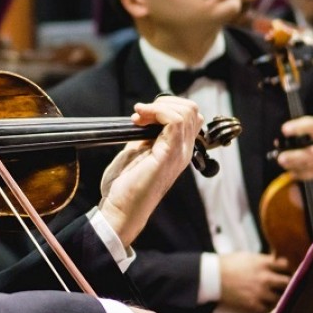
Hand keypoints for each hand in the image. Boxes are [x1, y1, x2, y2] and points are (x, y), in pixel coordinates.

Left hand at [98, 95, 202, 246]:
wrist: (120, 209)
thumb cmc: (125, 186)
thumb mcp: (136, 152)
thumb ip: (145, 136)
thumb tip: (144, 118)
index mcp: (178, 150)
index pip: (189, 116)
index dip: (165, 106)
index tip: (140, 115)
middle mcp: (184, 150)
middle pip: (192, 109)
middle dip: (164, 102)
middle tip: (140, 115)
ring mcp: (179, 153)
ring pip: (187, 111)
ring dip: (159, 106)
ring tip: (138, 117)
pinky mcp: (169, 155)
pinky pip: (175, 121)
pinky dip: (157, 111)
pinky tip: (139, 119)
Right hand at [218, 252, 291, 312]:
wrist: (212, 277)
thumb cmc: (227, 264)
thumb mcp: (247, 256)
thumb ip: (262, 260)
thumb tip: (274, 261)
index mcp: (263, 263)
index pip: (285, 265)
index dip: (287, 268)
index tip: (285, 270)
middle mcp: (265, 278)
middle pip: (287, 282)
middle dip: (286, 283)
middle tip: (284, 285)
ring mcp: (260, 292)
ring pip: (280, 298)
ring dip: (278, 297)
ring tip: (275, 296)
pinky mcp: (253, 304)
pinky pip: (268, 309)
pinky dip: (268, 307)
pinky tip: (264, 303)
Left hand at [276, 115, 312, 180]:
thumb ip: (297, 131)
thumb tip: (279, 140)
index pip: (311, 125)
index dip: (298, 127)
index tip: (285, 129)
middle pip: (312, 151)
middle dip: (295, 156)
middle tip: (281, 158)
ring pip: (312, 164)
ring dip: (294, 165)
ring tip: (284, 164)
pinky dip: (301, 173)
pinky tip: (292, 171)